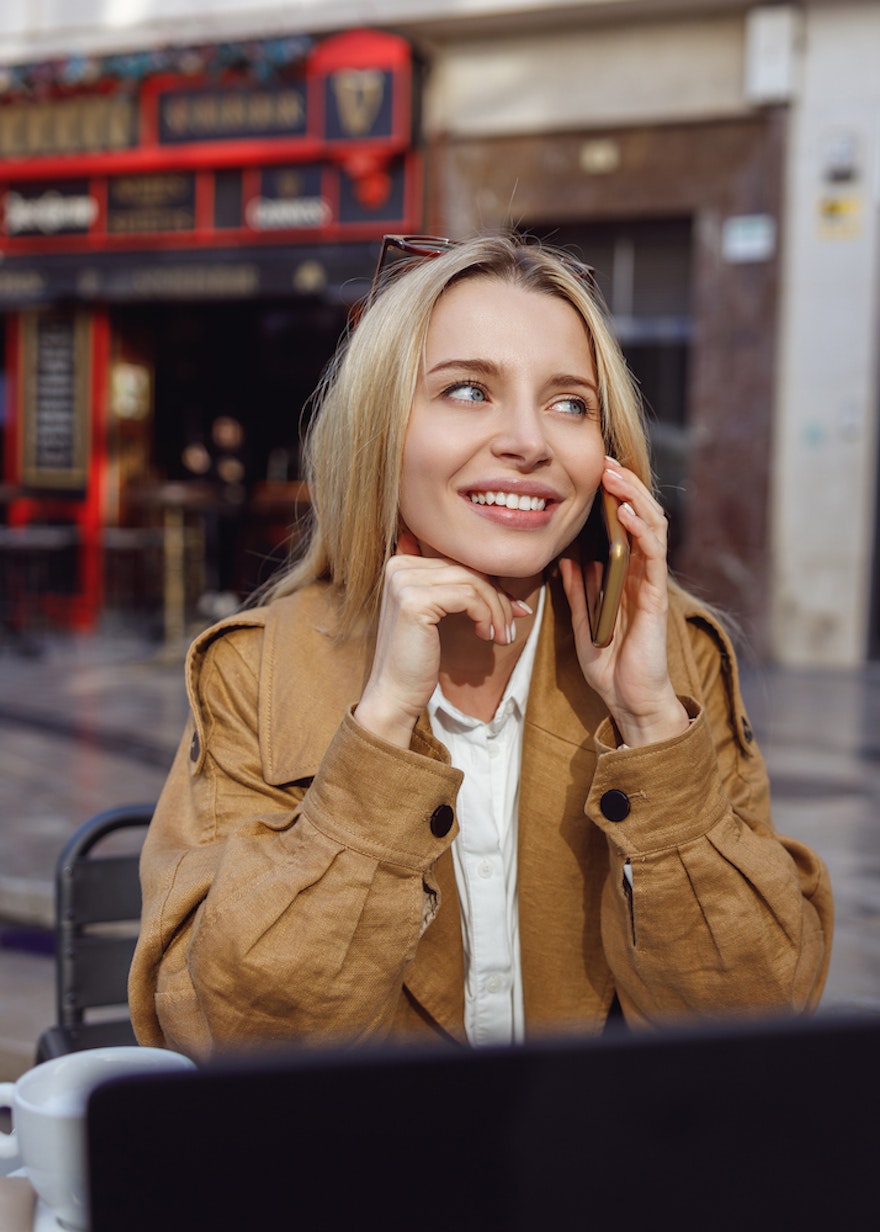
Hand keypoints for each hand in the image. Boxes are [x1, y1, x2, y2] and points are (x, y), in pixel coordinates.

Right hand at [354, 531, 530, 747]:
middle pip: (468, 569)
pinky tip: (485, 637)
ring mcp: (404, 582)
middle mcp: (399, 567)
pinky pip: (469, 598)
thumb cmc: (418, 659)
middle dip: (499, 598)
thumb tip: (504, 575)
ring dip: (497, 611)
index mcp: (402, 564)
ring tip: (502, 637)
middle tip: (509, 628)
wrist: (394, 694)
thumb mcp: (439, 614)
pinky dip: (486, 617)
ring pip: (473, 582)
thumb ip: (458, 588)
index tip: (514, 610)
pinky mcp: (414, 601)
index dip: (491, 585)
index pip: (460, 562)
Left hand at [559, 458, 689, 746]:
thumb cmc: (611, 664)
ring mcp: (651, 583)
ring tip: (614, 473)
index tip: (592, 470)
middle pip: (641, 517)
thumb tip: (566, 558)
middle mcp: (642, 574)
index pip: (625, 526)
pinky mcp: (656, 597)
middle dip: (624, 484)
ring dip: (633, 496)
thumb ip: (578, 590)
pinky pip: (653, 555)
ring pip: (651, 527)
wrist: (629, 700)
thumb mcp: (583, 621)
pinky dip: (640, 529)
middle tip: (603, 459)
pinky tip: (624, 511)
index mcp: (626, 577)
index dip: (613, 496)